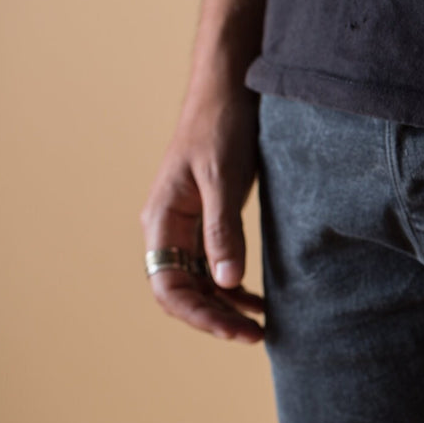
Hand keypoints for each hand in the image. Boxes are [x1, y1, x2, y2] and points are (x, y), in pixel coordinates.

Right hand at [140, 83, 263, 342]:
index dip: (200, 315)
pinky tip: (257, 297)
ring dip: (226, 305)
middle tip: (257, 335)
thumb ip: (224, 231)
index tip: (235, 330)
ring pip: (199, 280)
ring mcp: (188, 224)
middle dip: (216, 317)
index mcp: (162, 219)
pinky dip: (233, 283)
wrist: (228, 87)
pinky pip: (214, 262)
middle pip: (183, 290)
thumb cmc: (221, 126)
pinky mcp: (208, 216)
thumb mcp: (224, 179)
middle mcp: (168, 227)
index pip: (168, 287)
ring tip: (261, 325)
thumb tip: (227, 283)